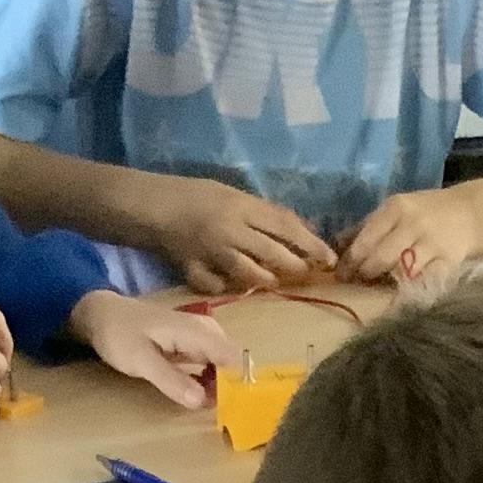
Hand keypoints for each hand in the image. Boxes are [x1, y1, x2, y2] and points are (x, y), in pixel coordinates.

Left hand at [70, 290, 240, 410]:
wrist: (101, 314)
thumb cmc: (118, 334)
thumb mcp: (139, 360)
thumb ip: (170, 380)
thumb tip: (202, 401)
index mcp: (195, 331)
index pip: (232, 357)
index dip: (237, 383)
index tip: (232, 408)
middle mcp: (204, 330)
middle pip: (232, 361)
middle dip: (231, 386)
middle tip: (220, 412)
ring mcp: (199, 335)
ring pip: (223, 362)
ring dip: (221, 384)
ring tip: (211, 407)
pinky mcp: (192, 343)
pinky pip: (212, 362)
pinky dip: (211, 378)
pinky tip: (200, 393)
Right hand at [144, 179, 335, 292]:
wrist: (152, 205)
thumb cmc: (196, 195)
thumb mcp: (233, 194)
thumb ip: (263, 212)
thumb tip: (301, 229)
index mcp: (241, 206)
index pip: (284, 225)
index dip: (310, 243)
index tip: (329, 258)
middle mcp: (230, 230)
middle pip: (272, 253)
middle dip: (295, 266)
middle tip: (307, 272)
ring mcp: (212, 252)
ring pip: (250, 274)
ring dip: (268, 279)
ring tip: (275, 279)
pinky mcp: (193, 270)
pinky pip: (217, 286)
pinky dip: (227, 288)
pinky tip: (233, 286)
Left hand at [342, 189, 482, 285]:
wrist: (469, 214)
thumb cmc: (424, 213)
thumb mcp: (396, 210)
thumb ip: (367, 227)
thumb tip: (336, 245)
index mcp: (396, 208)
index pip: (366, 238)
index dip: (350, 260)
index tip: (340, 274)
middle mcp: (413, 224)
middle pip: (381, 257)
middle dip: (365, 273)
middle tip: (357, 283)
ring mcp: (432, 244)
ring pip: (401, 271)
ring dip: (386, 283)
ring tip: (377, 288)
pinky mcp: (448, 262)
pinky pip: (425, 281)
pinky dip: (412, 290)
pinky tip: (403, 295)